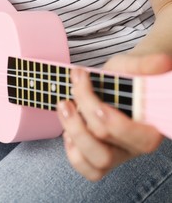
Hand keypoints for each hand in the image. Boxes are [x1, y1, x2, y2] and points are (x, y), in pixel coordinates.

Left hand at [57, 53, 171, 180]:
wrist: (118, 80)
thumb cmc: (127, 75)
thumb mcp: (132, 64)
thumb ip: (143, 64)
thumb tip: (161, 61)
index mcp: (150, 128)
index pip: (138, 139)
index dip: (115, 126)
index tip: (97, 105)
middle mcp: (132, 146)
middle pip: (105, 154)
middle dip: (81, 127)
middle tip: (69, 100)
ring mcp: (115, 154)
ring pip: (92, 162)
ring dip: (71, 133)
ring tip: (64, 106)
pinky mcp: (98, 155)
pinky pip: (84, 165)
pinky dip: (70, 148)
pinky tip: (68, 124)